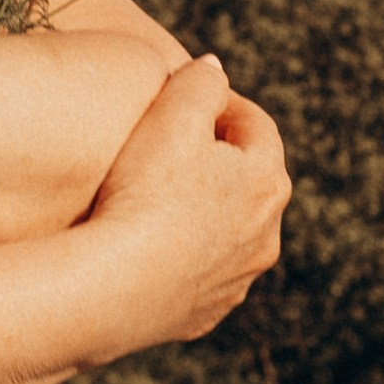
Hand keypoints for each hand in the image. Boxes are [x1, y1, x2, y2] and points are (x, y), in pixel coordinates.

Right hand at [77, 55, 289, 357]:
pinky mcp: (205, 315)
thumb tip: (214, 69)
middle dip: (218, 160)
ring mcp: (237, 281)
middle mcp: (266, 236)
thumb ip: (200, 81)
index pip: (255, 125)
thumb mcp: (172, 114)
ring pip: (229, 233)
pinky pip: (200, 276)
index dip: (221, 103)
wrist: (115, 288)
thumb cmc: (145, 192)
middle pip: (249, 182)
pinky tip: (149, 250)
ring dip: (205, 212)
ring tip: (159, 200)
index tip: (186, 95)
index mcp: (268, 181)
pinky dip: (184, 258)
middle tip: (173, 144)